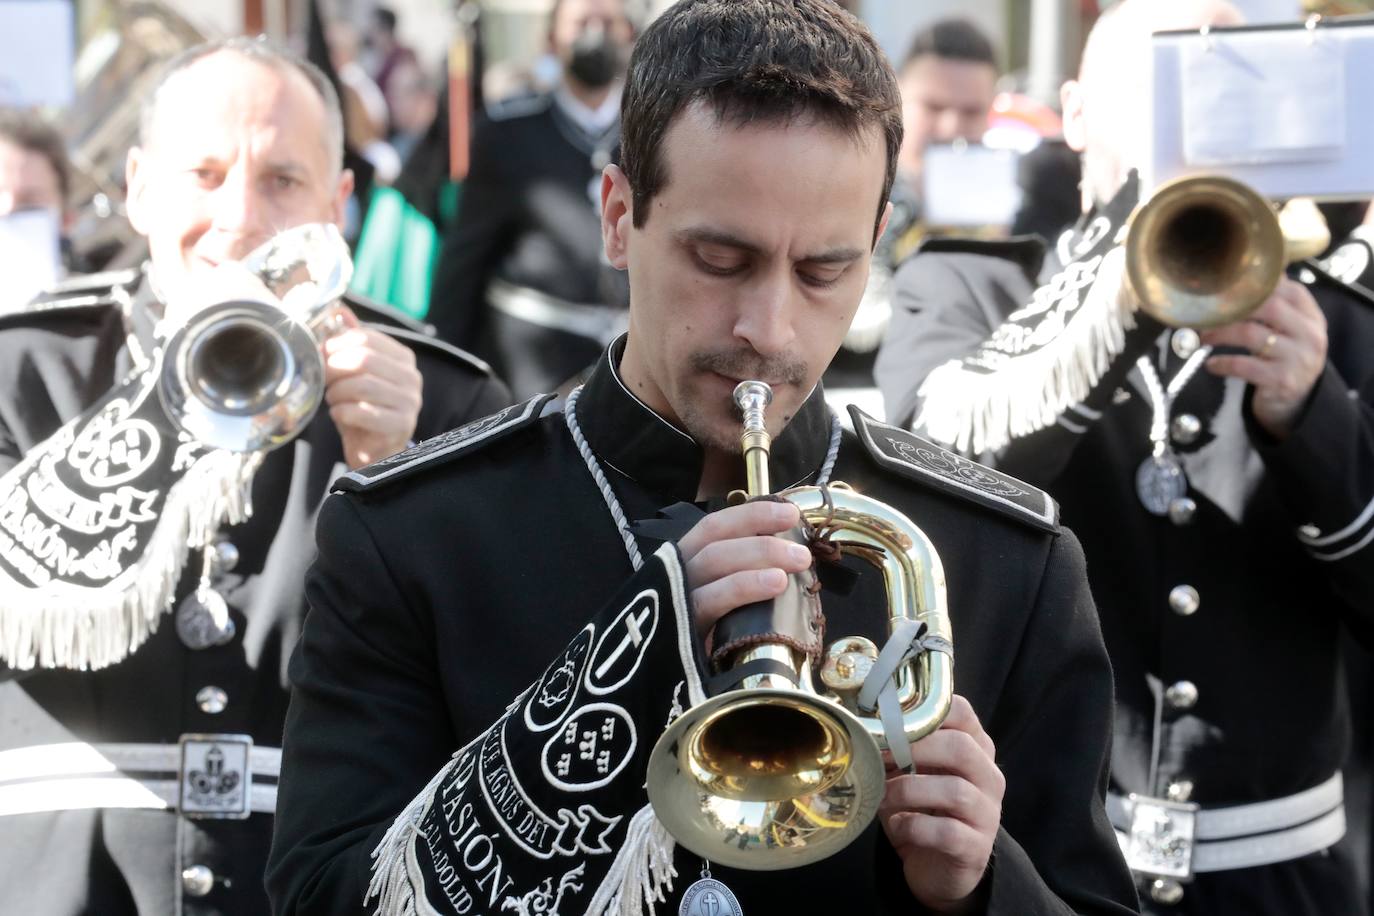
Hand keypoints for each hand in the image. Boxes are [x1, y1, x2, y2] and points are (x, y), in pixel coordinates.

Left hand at [321, 306, 422, 468]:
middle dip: (335, 369)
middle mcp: (412, 377)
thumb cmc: (363, 407)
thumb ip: (352, 342)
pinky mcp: (402, 425)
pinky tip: (339, 415)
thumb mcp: (356, 372)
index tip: (323, 357)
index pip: (366, 338)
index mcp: (403, 358)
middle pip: (363, 359)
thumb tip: (340, 311)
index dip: (337, 345)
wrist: (375, 449)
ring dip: (337, 392)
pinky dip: (343, 413)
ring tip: (332, 399)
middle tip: (324, 381)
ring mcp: (410, 402)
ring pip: (362, 385)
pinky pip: (363, 413)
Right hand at [676, 500, 811, 644]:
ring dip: (760, 555)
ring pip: (714, 562)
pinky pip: (712, 600)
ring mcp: (674, 599)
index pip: (714, 528)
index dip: (751, 515)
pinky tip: (775, 583)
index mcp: (683, 563)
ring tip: (799, 562)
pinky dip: (745, 586)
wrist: (650, 692)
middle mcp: (675, 574)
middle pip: (715, 540)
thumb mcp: (713, 608)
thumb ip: (738, 583)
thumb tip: (787, 564)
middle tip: (802, 546)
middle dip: (761, 534)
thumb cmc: (691, 646)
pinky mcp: (678, 629)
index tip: (789, 513)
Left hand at [879, 695, 1004, 912]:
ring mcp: (987, 814)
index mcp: (975, 749)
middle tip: (882, 756)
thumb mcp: (912, 773)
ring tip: (883, 797)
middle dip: (915, 748)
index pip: (963, 713)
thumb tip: (863, 726)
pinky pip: (947, 832)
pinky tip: (898, 826)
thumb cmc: (921, 810)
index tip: (891, 719)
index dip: (926, 711)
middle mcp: (989, 777)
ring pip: (955, 791)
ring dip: (908, 790)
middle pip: (961, 748)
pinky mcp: (976, 848)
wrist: (936, 868)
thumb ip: (900, 749)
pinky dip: (914, 826)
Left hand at [1200, 278, 1326, 439]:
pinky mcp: (1281, 380)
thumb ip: (1275, 303)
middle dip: (1231, 308)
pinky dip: (1221, 363)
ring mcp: (1297, 358)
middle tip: (1207, 314)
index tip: (1224, 290)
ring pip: (1250, 334)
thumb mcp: (1290, 329)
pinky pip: (1242, 366)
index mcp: (1310, 316)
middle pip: (1267, 307)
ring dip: (1219, 334)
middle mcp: (1308, 334)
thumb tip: (1248, 274)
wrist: (1299, 401)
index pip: (1285, 289)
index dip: (1252, 287)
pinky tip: (1211, 364)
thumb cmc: (1285, 357)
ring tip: (1203, 338)